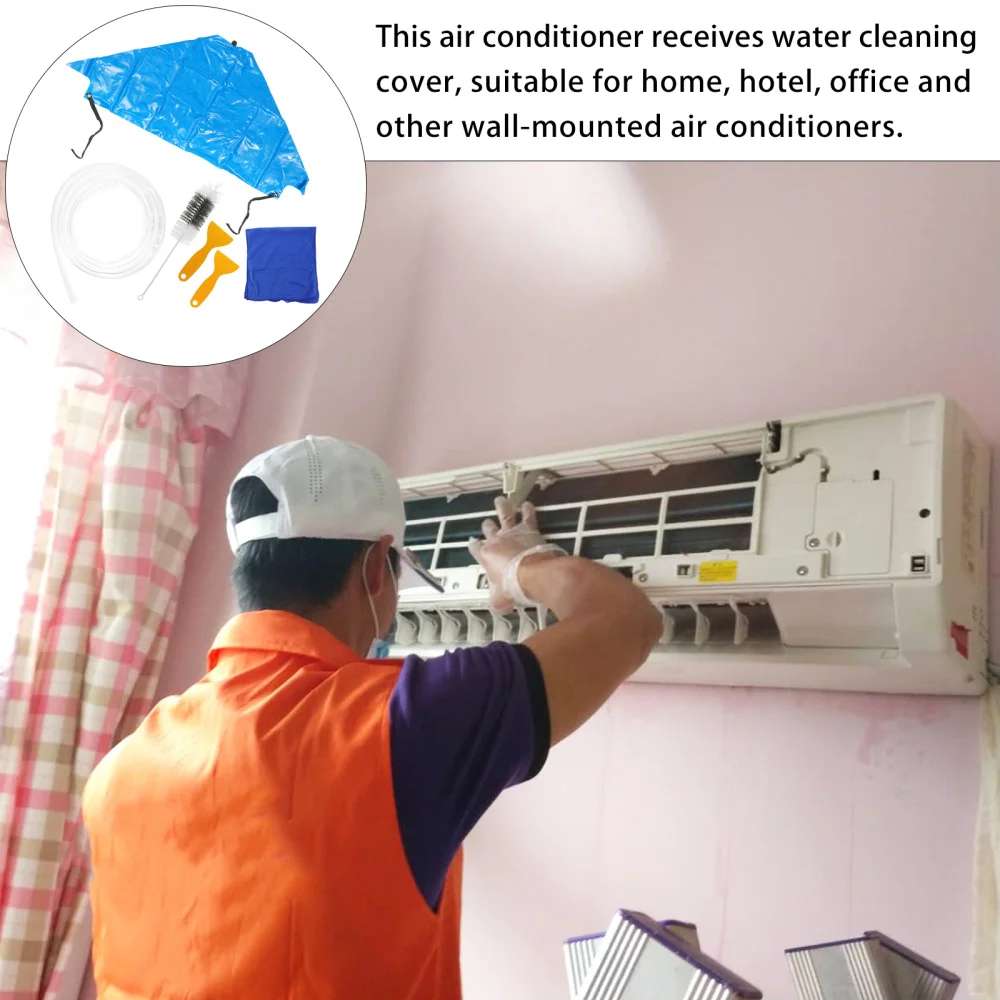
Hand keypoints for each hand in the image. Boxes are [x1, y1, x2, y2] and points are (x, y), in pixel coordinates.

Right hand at [468, 497, 562, 612]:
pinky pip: (528, 516)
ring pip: (504, 515)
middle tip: (486, 523)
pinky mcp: (528, 529)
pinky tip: (528, 504)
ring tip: (500, 501)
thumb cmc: (513, 586)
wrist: (531, 574)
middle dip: (487, 526)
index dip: (473, 545)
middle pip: (488, 529)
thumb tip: (497, 607)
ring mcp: (512, 533)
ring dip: (502, 507)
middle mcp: (496, 540)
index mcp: (485, 556)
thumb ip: (496, 601)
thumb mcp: (499, 600)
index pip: (475, 548)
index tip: (472, 544)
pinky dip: (527, 509)